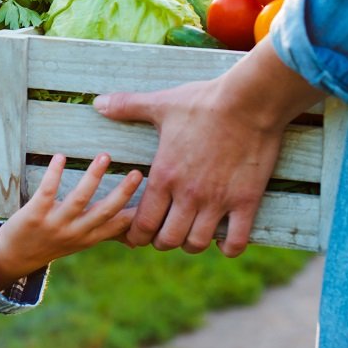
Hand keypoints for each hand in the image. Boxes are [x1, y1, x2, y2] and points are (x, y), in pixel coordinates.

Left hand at [0, 153, 142, 287]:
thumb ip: (104, 233)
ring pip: (78, 199)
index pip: (119, 226)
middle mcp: (75, 233)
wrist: (13, 258)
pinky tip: (61, 157)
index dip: (138, 212)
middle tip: (138, 172)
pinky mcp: (34, 215)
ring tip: (105, 156)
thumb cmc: (50, 244)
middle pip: (104, 212)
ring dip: (93, 177)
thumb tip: (134, 236)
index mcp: (89, 238)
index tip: (155, 196)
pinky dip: (54, 173)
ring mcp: (55, 225)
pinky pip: (47, 191)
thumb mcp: (80, 242)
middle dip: (123, 192)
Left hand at [93, 43, 323, 256]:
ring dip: (191, 244)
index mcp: (164, 175)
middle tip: (165, 232)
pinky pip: (236, 240)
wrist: (249, 100)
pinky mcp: (246, 201)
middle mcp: (188, 194)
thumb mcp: (161, 104)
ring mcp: (218, 200)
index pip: (142, 223)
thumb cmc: (203, 102)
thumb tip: (98, 103)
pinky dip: (228, 247)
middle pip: (167, 240)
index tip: (139, 232)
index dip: (137, 234)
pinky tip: (224, 238)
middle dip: (162, 241)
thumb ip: (128, 107)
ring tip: (192, 233)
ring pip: (197, 243)